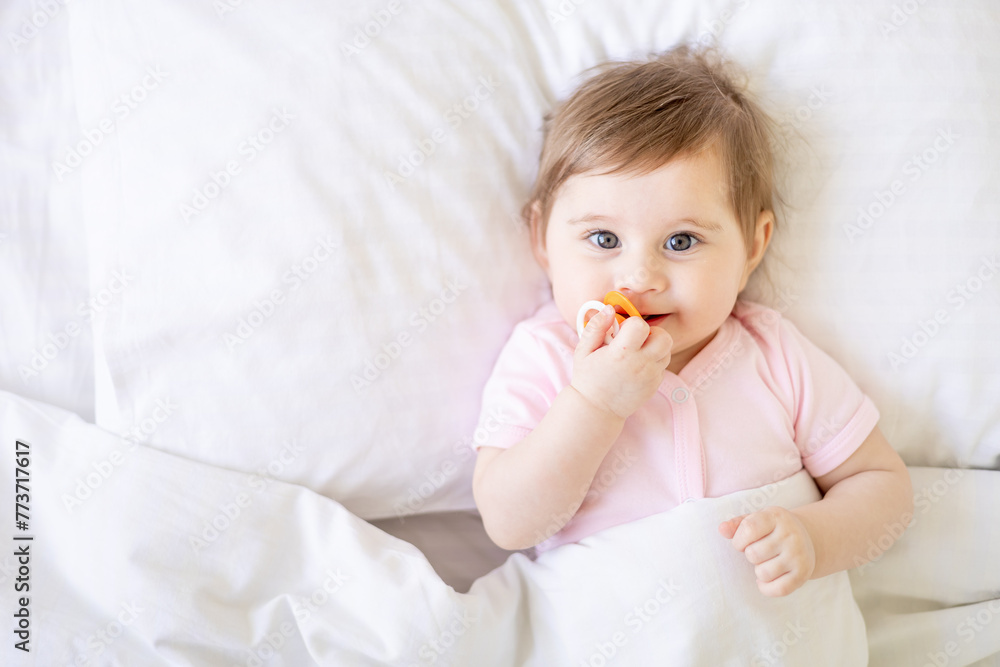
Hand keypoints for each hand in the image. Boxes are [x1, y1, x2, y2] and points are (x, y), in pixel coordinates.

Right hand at [570, 305, 671, 419]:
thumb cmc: (588, 378)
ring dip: (654, 346)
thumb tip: (609, 309)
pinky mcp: (655, 384)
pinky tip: (638, 366)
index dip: (631, 324)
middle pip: (663, 337)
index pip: (640, 325)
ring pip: (666, 350)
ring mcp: (651, 376)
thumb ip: (596, 327)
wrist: (596, 410)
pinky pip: (663, 364)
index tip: (621, 332)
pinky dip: (654, 361)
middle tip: (635, 340)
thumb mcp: (584, 350)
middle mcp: (640, 364)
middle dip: (651, 333)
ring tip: (637, 352)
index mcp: (621, 354)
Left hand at [718, 507, 815, 596]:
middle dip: (750, 555)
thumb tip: (721, 529)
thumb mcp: (756, 520)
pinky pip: (778, 589)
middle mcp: (790, 535)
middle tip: (759, 552)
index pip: (749, 529)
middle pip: (753, 554)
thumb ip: (736, 525)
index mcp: (776, 517)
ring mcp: (798, 555)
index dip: (739, 540)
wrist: (808, 538)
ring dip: (758, 571)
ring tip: (766, 563)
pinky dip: (766, 588)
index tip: (742, 543)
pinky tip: (766, 579)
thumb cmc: (772, 529)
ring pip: (763, 573)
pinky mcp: (803, 574)